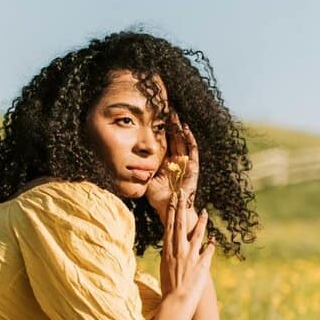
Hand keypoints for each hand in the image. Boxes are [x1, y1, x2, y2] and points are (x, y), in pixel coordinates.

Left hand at [146, 111, 199, 231]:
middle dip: (172, 125)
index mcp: (167, 162)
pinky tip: (186, 130)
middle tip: (168, 111)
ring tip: (176, 116)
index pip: (166, 142)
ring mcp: (186, 163)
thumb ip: (141, 169)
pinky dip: (190, 140)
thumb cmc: (158, 198)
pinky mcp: (193, 167)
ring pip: (184, 141)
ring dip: (181, 129)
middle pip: (176, 138)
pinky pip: (193, 151)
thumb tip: (126, 162)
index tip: (158, 117)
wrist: (169, 209)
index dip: (163, 130)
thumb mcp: (147, 178)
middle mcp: (177, 160)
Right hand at [160, 195, 214, 300]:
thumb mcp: (164, 269)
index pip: (169, 227)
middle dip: (182, 208)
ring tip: (205, 212)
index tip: (173, 200)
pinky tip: (214, 239)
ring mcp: (190, 256)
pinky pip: (208, 251)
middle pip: (180, 225)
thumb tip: (169, 250)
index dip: (172, 212)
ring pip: (197, 234)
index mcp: (167, 252)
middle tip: (183, 194)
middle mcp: (178, 251)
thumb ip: (169, 257)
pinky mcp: (201, 264)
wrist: (176, 302)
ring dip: (201, 222)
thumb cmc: (168, 288)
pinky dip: (211, 245)